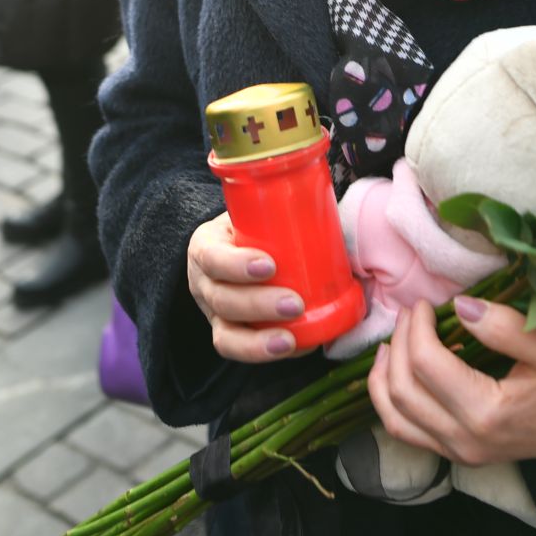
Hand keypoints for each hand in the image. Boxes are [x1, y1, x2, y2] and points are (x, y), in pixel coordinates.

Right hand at [186, 212, 311, 362]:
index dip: (235, 265)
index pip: (211, 258)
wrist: (232, 251)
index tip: (269, 264)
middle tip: (294, 302)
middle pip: (221, 299)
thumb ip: (282, 203)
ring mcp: (213, 314)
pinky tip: (293, 348)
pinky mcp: (227, 334)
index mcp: (207, 246)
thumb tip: (331, 181)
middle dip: (258, 304)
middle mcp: (203, 284)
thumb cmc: (256, 229)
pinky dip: (263, 353)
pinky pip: (237, 350)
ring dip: (260, 339)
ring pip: (227, 333)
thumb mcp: (256, 212)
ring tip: (292, 337)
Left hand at [368, 297, 535, 466]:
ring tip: (390, 343)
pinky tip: (397, 375)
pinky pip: (407, 432)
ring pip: (394, 417)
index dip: (416, 326)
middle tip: (411, 314)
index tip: (424, 303)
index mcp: (487, 412)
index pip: (425, 363)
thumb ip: (504, 326)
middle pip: (401, 389)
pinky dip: (392, 402)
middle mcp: (466, 439)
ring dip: (383, 377)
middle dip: (398, 343)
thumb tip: (460, 305)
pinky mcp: (458, 455)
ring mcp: (459, 453)